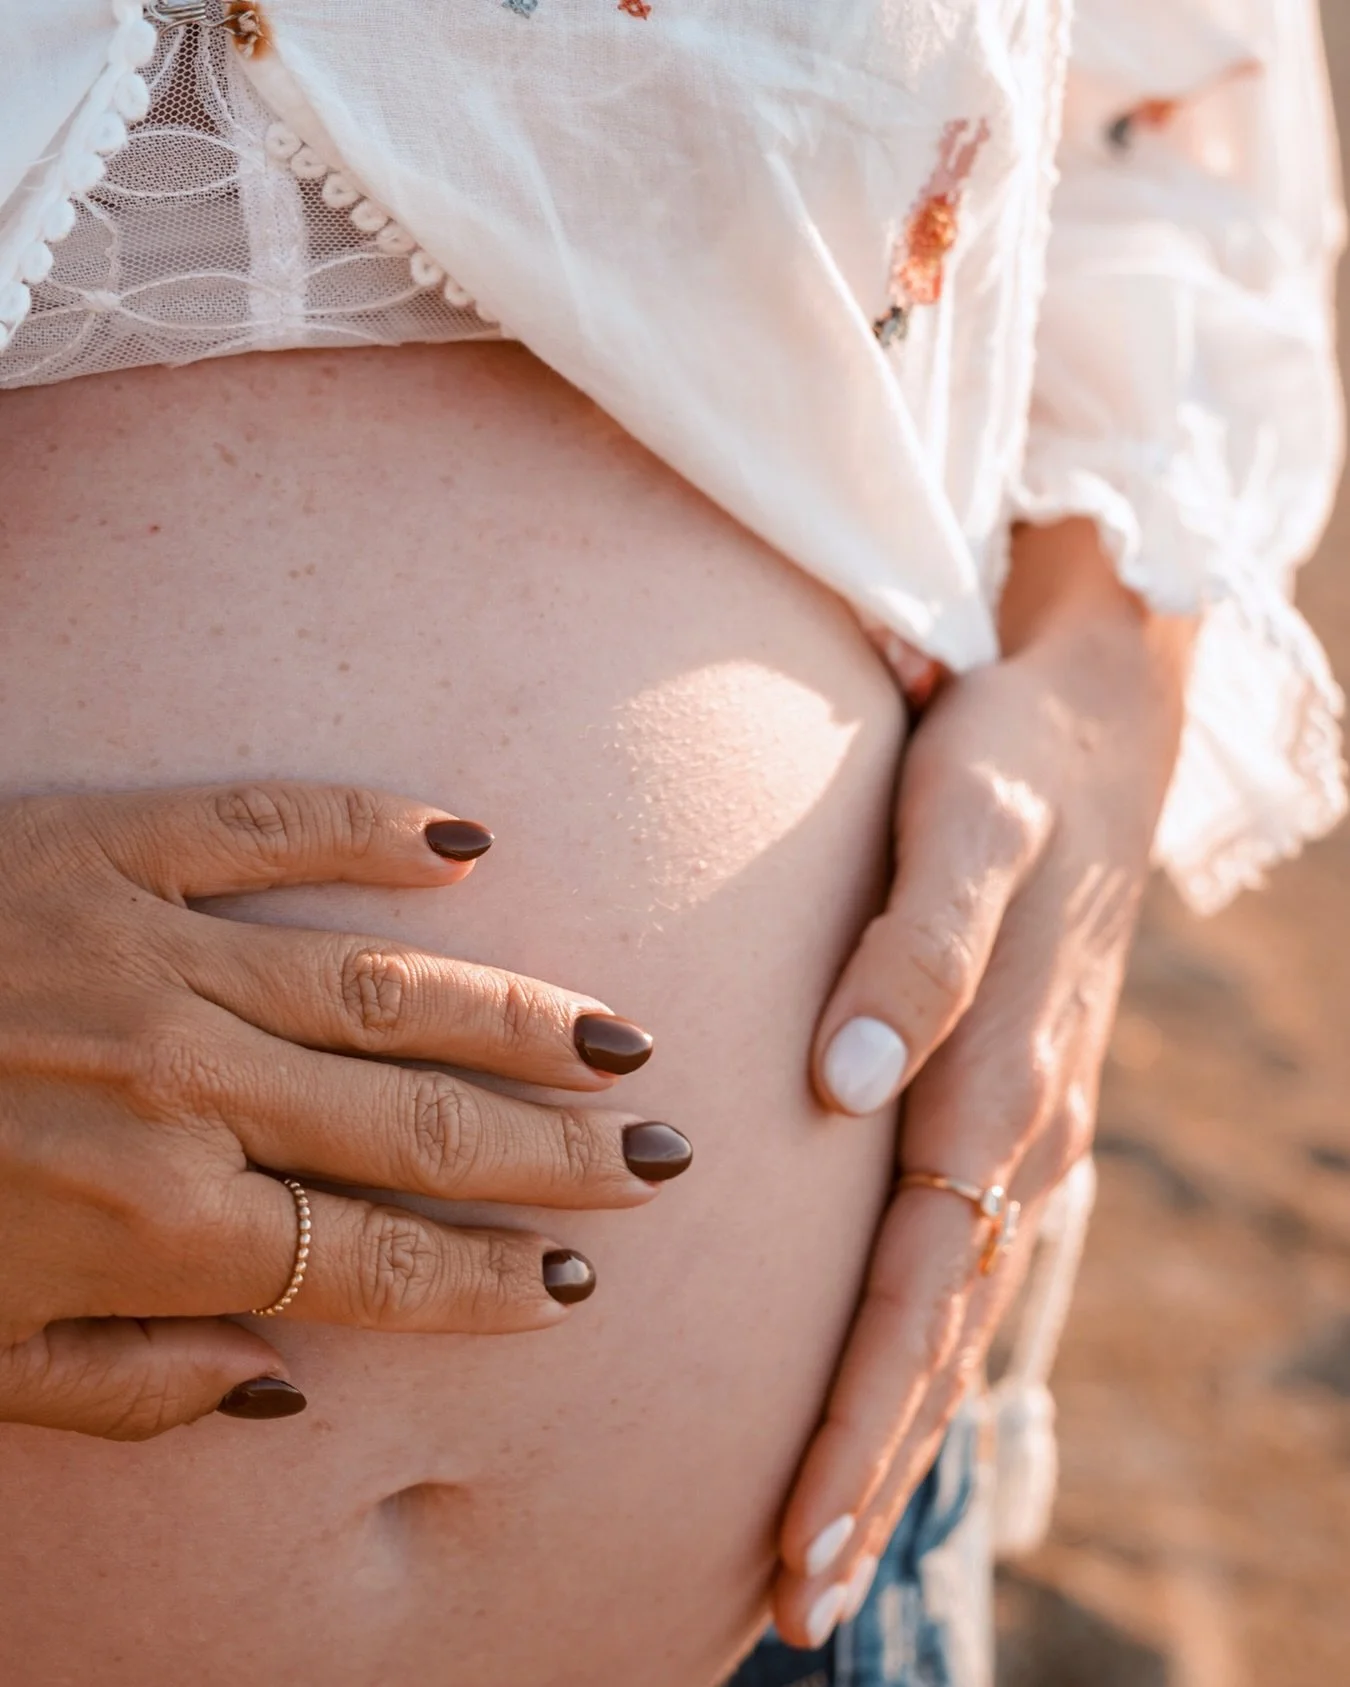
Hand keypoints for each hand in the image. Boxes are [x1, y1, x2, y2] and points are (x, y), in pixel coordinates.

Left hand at [0, 782, 688, 1439]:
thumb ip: (132, 1387)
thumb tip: (284, 1394)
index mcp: (151, 1223)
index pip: (378, 1263)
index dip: (494, 1281)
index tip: (580, 1281)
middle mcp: (177, 1086)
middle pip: (416, 1127)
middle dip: (554, 1155)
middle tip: (661, 1157)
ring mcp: (143, 952)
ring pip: (380, 985)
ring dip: (515, 1016)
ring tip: (616, 1039)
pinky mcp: (95, 844)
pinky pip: (259, 824)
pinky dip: (367, 828)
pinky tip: (466, 841)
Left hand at [771, 521, 1194, 1644]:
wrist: (1096, 719)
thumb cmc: (1011, 764)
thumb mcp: (966, 826)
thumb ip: (912, 947)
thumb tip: (841, 1077)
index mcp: (1001, 1082)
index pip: (915, 1291)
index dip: (855, 1419)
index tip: (795, 1537)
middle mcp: (1020, 1128)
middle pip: (937, 1336)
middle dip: (866, 1470)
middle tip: (792, 1603)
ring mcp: (1023, 1123)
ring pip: (955, 1312)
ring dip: (891, 1431)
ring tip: (824, 1542)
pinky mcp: (1009, 1098)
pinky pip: (963, 1253)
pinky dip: (922, 1344)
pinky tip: (884, 1389)